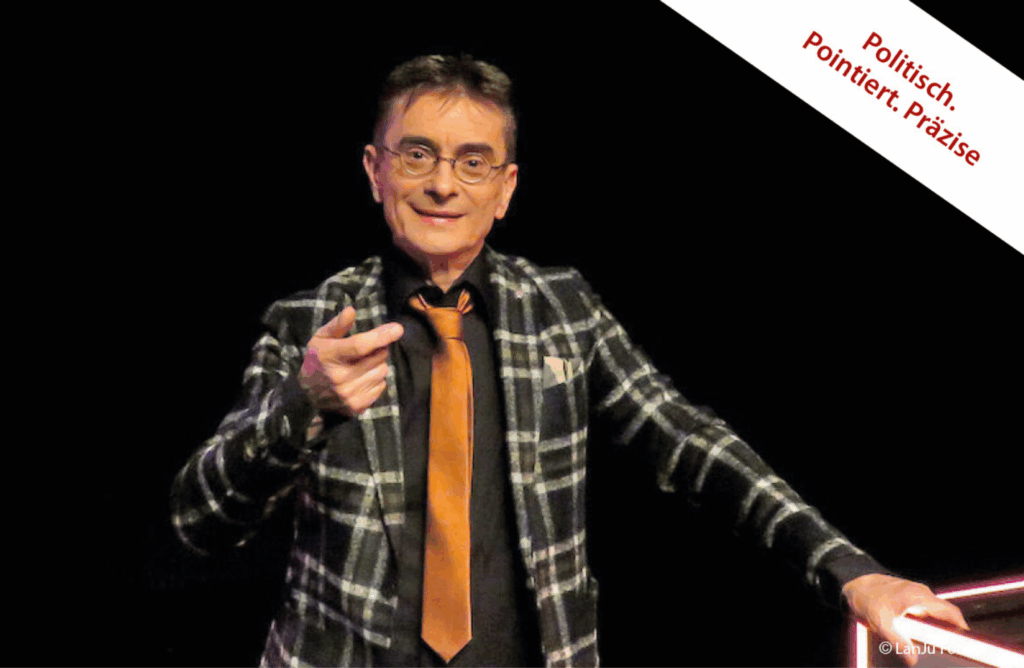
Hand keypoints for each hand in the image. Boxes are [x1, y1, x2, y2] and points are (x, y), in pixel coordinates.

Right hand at [299, 306, 403, 416]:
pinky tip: (362, 379)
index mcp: (330, 356)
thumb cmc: (317, 360)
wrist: (307, 395)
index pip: (360, 346)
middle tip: (367, 350)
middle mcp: (340, 377)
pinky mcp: (357, 406)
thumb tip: (351, 310)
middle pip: (378, 357)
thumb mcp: (321, 339)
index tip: (398, 329)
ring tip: (363, 365)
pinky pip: (381, 386)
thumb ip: (337, 325)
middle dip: (379, 349)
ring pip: (382, 371)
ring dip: (378, 365)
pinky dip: (376, 380)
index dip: (381, 336)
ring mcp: (349, 394)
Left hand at [842, 573, 969, 665]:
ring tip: (933, 645)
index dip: (962, 628)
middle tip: (949, 649)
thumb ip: (898, 642)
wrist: (851, 581)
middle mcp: (920, 593)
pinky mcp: (906, 596)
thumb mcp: (881, 623)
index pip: (951, 612)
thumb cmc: (865, 598)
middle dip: (949, 631)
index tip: (967, 642)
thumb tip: (913, 659)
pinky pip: (921, 611)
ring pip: (932, 613)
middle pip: (944, 614)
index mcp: (919, 597)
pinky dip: (924, 623)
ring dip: (935, 627)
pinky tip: (915, 635)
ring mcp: (913, 593)